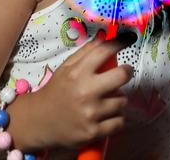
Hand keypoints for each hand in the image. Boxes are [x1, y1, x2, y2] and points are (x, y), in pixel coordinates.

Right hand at [20, 34, 133, 150]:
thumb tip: (106, 36)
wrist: (39, 121)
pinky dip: (116, 118)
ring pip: (122, 101)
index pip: (105, 51)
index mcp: (78, 72)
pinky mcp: (93, 133)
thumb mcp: (67, 67)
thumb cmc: (57, 90)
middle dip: (127, 72)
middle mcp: (85, 92)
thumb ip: (87, 52)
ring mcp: (90, 114)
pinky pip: (119, 122)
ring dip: (118, 99)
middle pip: (122, 76)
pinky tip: (107, 115)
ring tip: (107, 99)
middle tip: (124, 73)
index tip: (130, 38)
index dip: (121, 42)